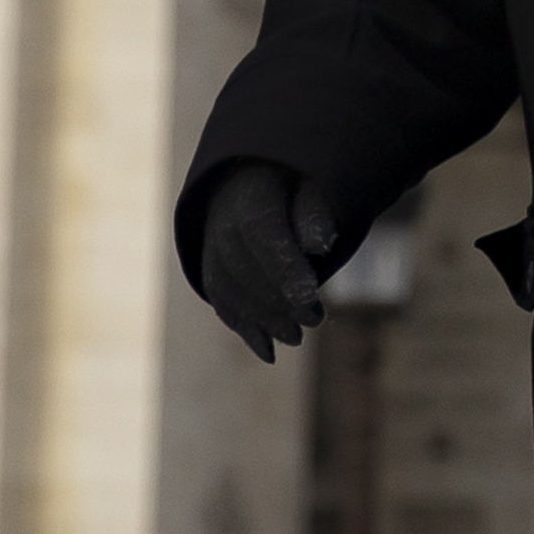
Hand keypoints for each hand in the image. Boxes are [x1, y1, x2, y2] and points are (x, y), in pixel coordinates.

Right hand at [192, 161, 340, 361]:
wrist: (248, 181)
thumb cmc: (291, 187)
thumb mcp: (310, 187)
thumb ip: (315, 213)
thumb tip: (323, 245)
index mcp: (249, 198)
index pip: (265, 238)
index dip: (288, 273)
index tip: (311, 302)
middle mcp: (222, 226)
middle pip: (248, 272)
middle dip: (280, 303)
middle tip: (312, 323)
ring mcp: (211, 251)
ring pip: (233, 293)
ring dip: (264, 321)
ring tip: (295, 338)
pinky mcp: (210, 272)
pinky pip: (223, 303)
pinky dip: (245, 329)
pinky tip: (268, 352)